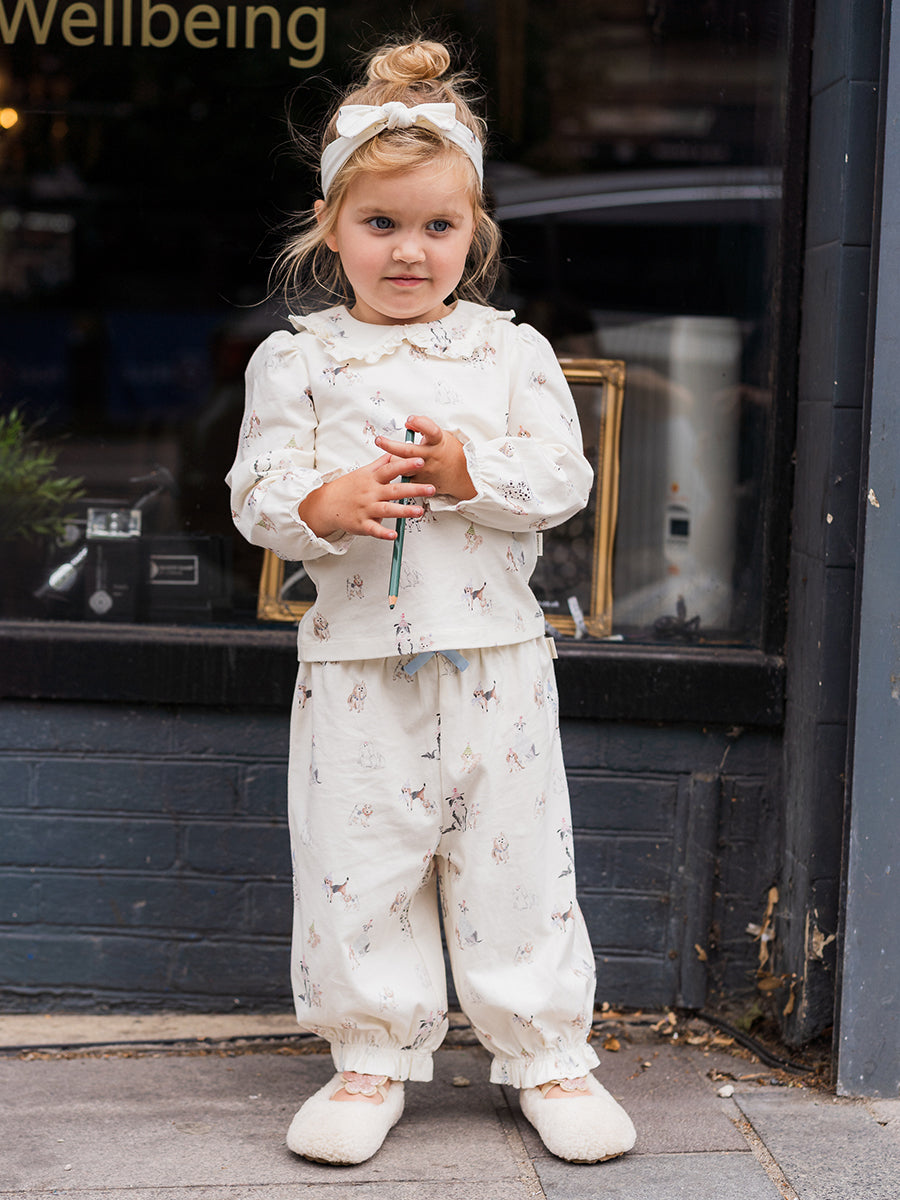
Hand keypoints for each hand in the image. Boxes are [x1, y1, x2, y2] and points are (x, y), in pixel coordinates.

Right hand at [297, 453, 434, 540]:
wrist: (326, 504)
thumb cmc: (348, 488)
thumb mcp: (363, 472)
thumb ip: (381, 464)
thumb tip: (395, 453)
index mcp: (372, 479)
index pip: (391, 469)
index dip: (406, 465)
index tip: (421, 461)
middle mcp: (370, 493)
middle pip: (394, 490)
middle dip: (414, 489)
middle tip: (431, 488)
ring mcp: (366, 509)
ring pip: (387, 510)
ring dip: (404, 511)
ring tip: (419, 512)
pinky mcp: (362, 524)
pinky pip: (374, 529)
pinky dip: (383, 533)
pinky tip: (394, 534)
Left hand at [375, 416, 475, 501]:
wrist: (462, 476)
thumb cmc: (449, 453)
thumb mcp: (441, 436)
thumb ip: (424, 427)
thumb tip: (408, 423)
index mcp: (439, 442)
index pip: (431, 430)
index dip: (420, 423)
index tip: (410, 418)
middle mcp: (432, 457)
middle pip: (408, 451)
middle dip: (391, 445)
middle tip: (379, 441)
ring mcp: (426, 471)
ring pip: (403, 466)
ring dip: (392, 460)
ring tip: (387, 455)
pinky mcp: (421, 483)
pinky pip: (405, 476)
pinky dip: (398, 471)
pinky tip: (394, 469)